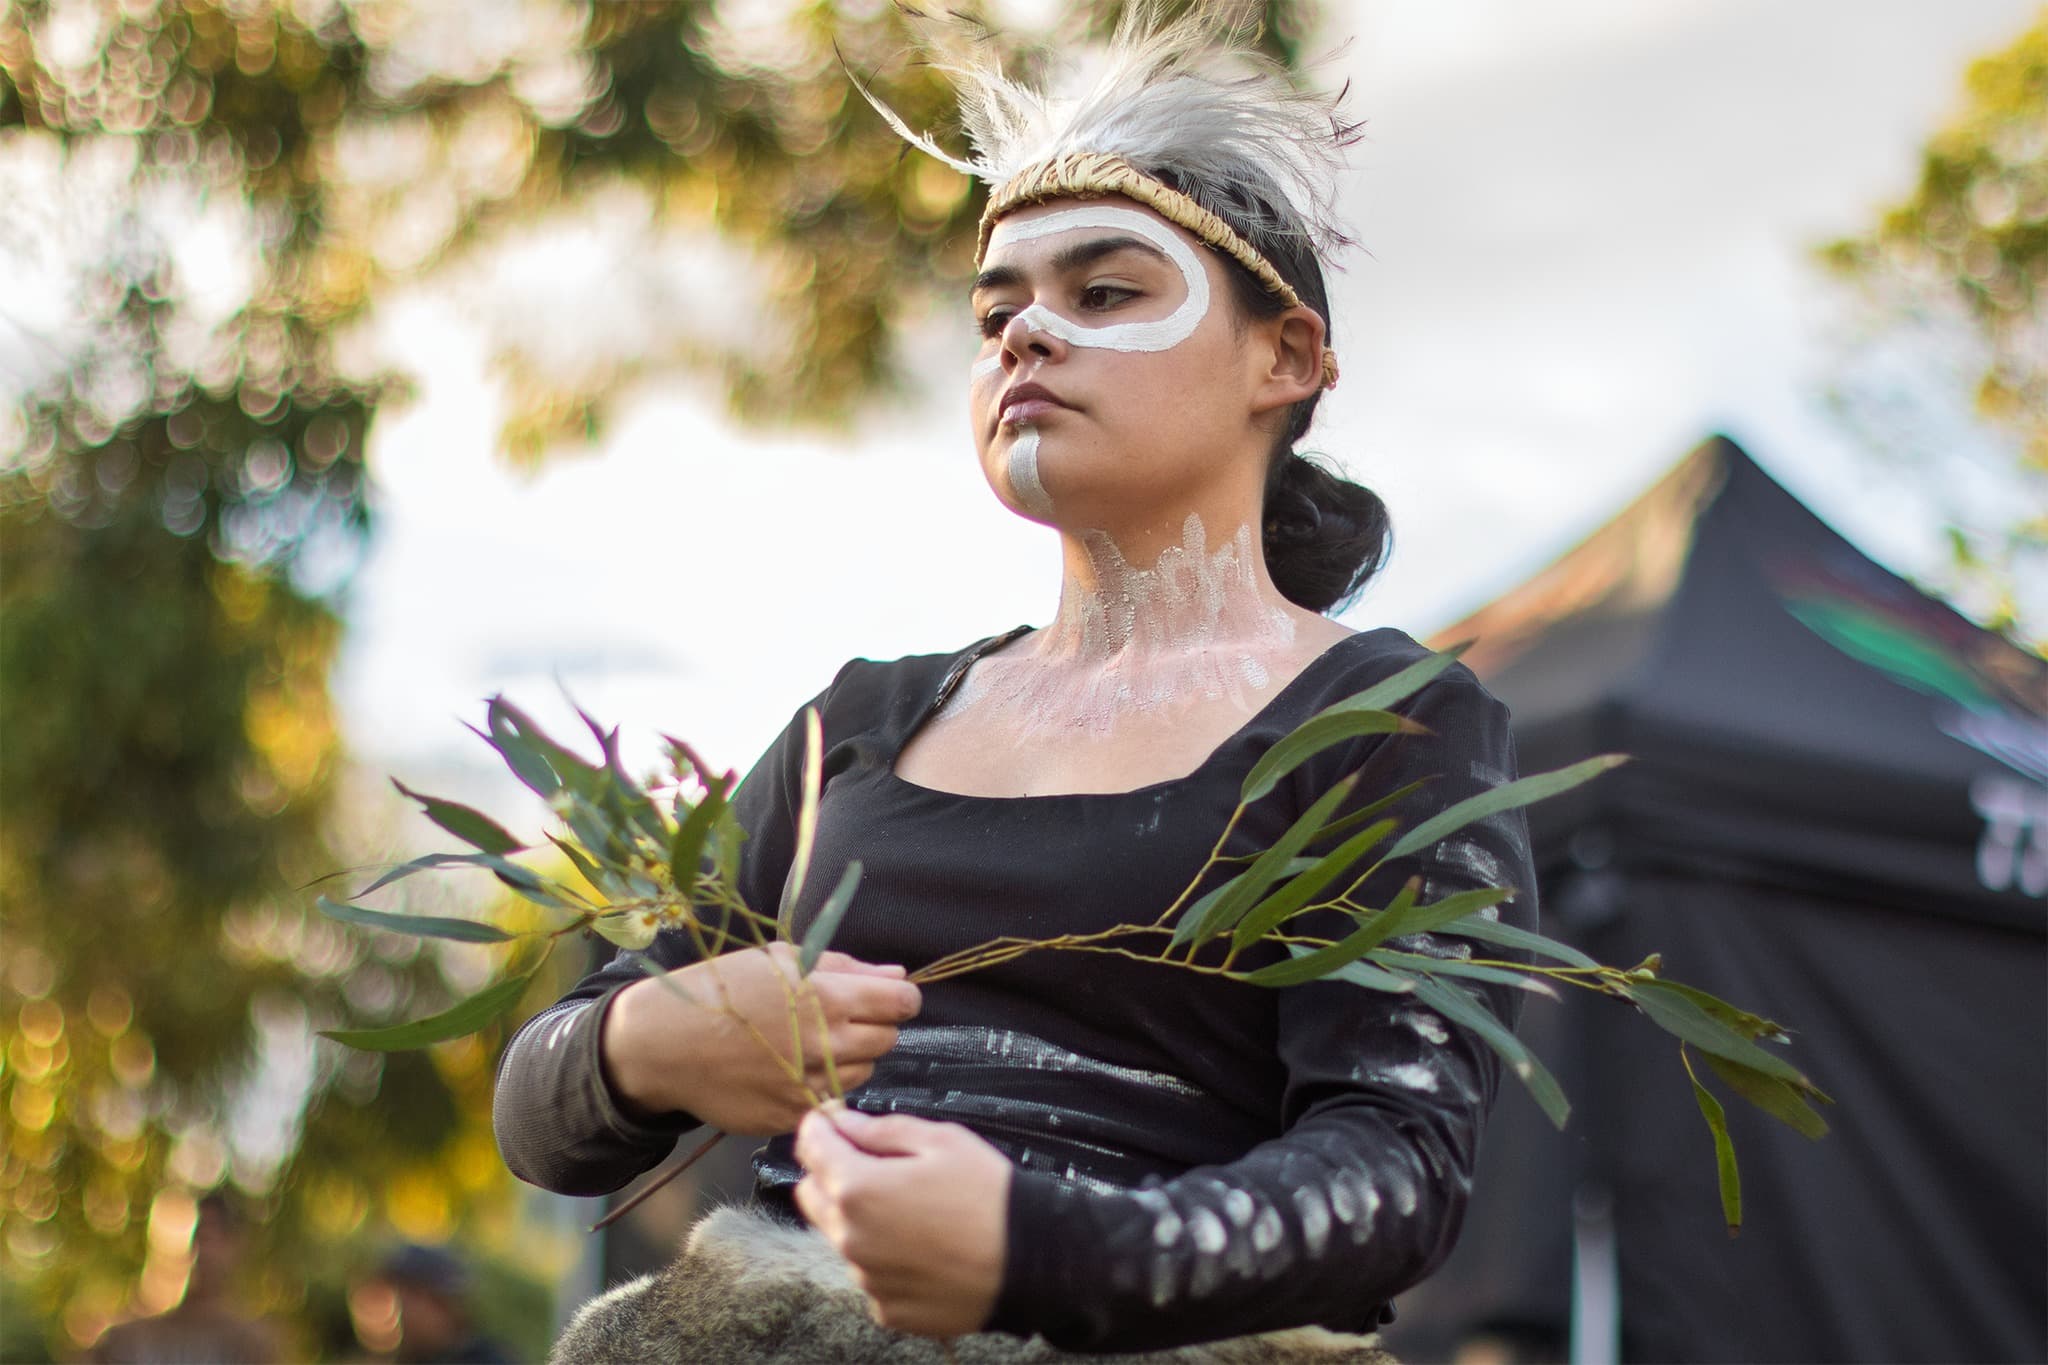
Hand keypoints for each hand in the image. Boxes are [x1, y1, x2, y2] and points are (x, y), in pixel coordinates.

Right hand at [600, 944, 921, 1135]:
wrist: (664, 1042)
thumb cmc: (724, 989)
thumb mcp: (781, 959)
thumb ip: (847, 968)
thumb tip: (898, 976)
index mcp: (826, 997)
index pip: (902, 1003)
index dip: (898, 998)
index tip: (885, 997)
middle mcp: (824, 1045)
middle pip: (887, 1040)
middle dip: (874, 1026)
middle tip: (839, 1018)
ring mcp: (808, 1085)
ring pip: (864, 1073)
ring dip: (850, 1058)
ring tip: (809, 1042)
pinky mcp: (792, 1115)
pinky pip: (830, 1100)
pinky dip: (821, 1085)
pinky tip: (790, 1068)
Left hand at [794, 1105, 1010, 1338]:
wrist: (1031, 1261)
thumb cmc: (989, 1195)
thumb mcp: (941, 1140)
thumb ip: (881, 1130)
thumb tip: (841, 1123)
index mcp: (858, 1188)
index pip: (809, 1146)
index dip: (820, 1125)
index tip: (834, 1119)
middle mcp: (851, 1238)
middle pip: (811, 1195)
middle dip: (831, 1172)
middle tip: (873, 1163)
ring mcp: (867, 1278)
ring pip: (840, 1236)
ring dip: (859, 1217)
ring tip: (912, 1210)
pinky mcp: (887, 1308)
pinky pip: (869, 1273)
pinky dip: (884, 1257)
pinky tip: (922, 1246)